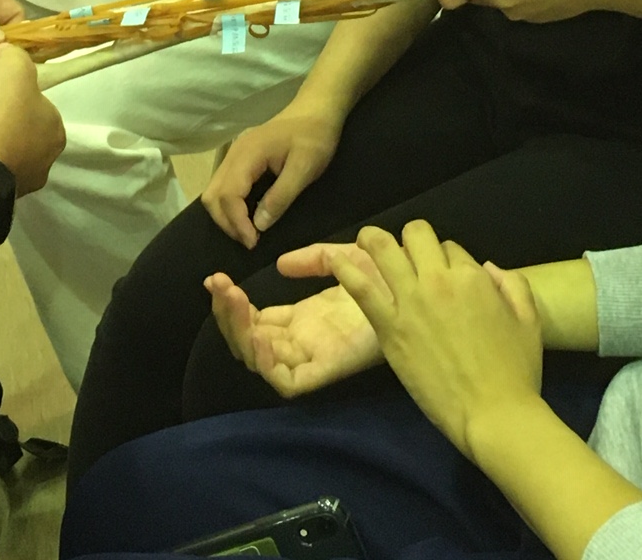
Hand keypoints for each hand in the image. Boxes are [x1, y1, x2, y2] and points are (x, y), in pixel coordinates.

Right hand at [200, 106, 343, 246]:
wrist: (317, 109)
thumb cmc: (315, 137)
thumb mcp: (304, 168)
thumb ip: (281, 197)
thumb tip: (258, 225)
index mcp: (248, 154)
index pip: (228, 194)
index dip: (237, 223)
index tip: (253, 243)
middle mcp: (234, 154)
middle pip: (212, 195)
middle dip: (227, 222)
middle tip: (250, 241)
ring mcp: (234, 154)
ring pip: (214, 191)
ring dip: (226, 215)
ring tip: (248, 232)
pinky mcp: (240, 158)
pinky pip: (223, 185)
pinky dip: (229, 205)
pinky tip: (247, 215)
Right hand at [206, 259, 381, 397]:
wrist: (422, 295)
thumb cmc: (392, 279)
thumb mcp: (346, 259)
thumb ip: (314, 259)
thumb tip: (280, 265)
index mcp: (301, 321)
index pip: (254, 320)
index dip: (231, 304)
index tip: (218, 279)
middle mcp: (302, 341)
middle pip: (249, 342)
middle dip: (227, 316)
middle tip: (218, 286)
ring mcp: (313, 358)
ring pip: (261, 363)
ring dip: (239, 333)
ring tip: (233, 301)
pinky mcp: (329, 372)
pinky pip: (289, 383)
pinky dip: (268, 365)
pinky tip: (261, 337)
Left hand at [330, 223, 542, 456]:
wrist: (494, 413)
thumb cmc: (516, 371)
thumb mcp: (529, 320)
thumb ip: (513, 285)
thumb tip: (488, 267)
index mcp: (472, 277)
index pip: (450, 247)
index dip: (446, 257)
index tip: (443, 275)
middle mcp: (439, 280)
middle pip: (416, 236)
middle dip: (412, 238)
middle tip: (404, 251)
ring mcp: (411, 302)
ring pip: (384, 250)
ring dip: (373, 240)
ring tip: (365, 241)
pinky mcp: (389, 328)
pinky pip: (361, 289)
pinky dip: (346, 271)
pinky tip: (335, 262)